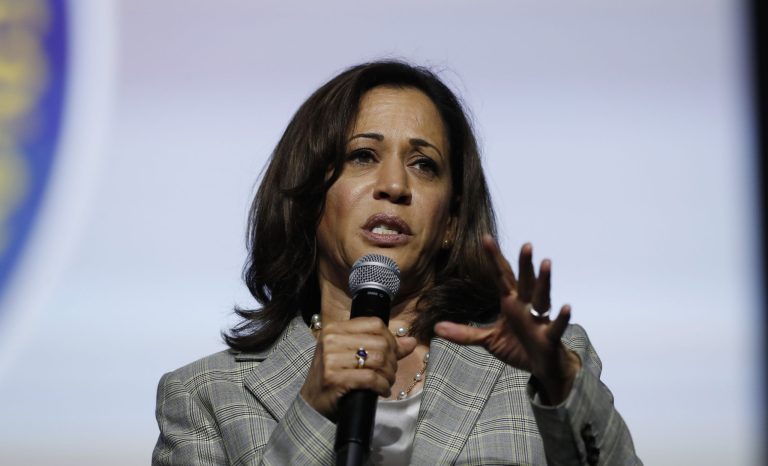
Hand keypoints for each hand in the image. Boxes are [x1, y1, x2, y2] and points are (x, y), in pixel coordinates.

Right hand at [300, 317, 416, 420]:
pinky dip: (382, 386)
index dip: (390, 339)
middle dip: (392, 361)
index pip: (375, 324)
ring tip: (386, 382)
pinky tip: (382, 391)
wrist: (312, 404)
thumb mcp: (354, 356)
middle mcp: (331, 339)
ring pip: (377, 360)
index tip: (392, 354)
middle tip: (390, 373)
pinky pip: (370, 378)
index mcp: (335, 328)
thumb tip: (412, 341)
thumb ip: (383, 347)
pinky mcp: (334, 378)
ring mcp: (331, 358)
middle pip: (380, 343)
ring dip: (389, 375)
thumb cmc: (336, 377)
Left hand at [434, 235, 580, 404]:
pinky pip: (556, 327)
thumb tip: (437, 328)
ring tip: (546, 263)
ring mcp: (539, 321)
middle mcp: (526, 307)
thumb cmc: (518, 347)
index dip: (494, 259)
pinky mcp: (550, 338)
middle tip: (525, 244)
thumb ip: (465, 334)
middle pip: (525, 282)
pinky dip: (562, 318)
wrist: (542, 367)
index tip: (485, 238)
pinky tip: (566, 307)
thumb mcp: (488, 340)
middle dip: (524, 264)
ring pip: (543, 297)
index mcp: (511, 304)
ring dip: (544, 281)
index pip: (502, 277)